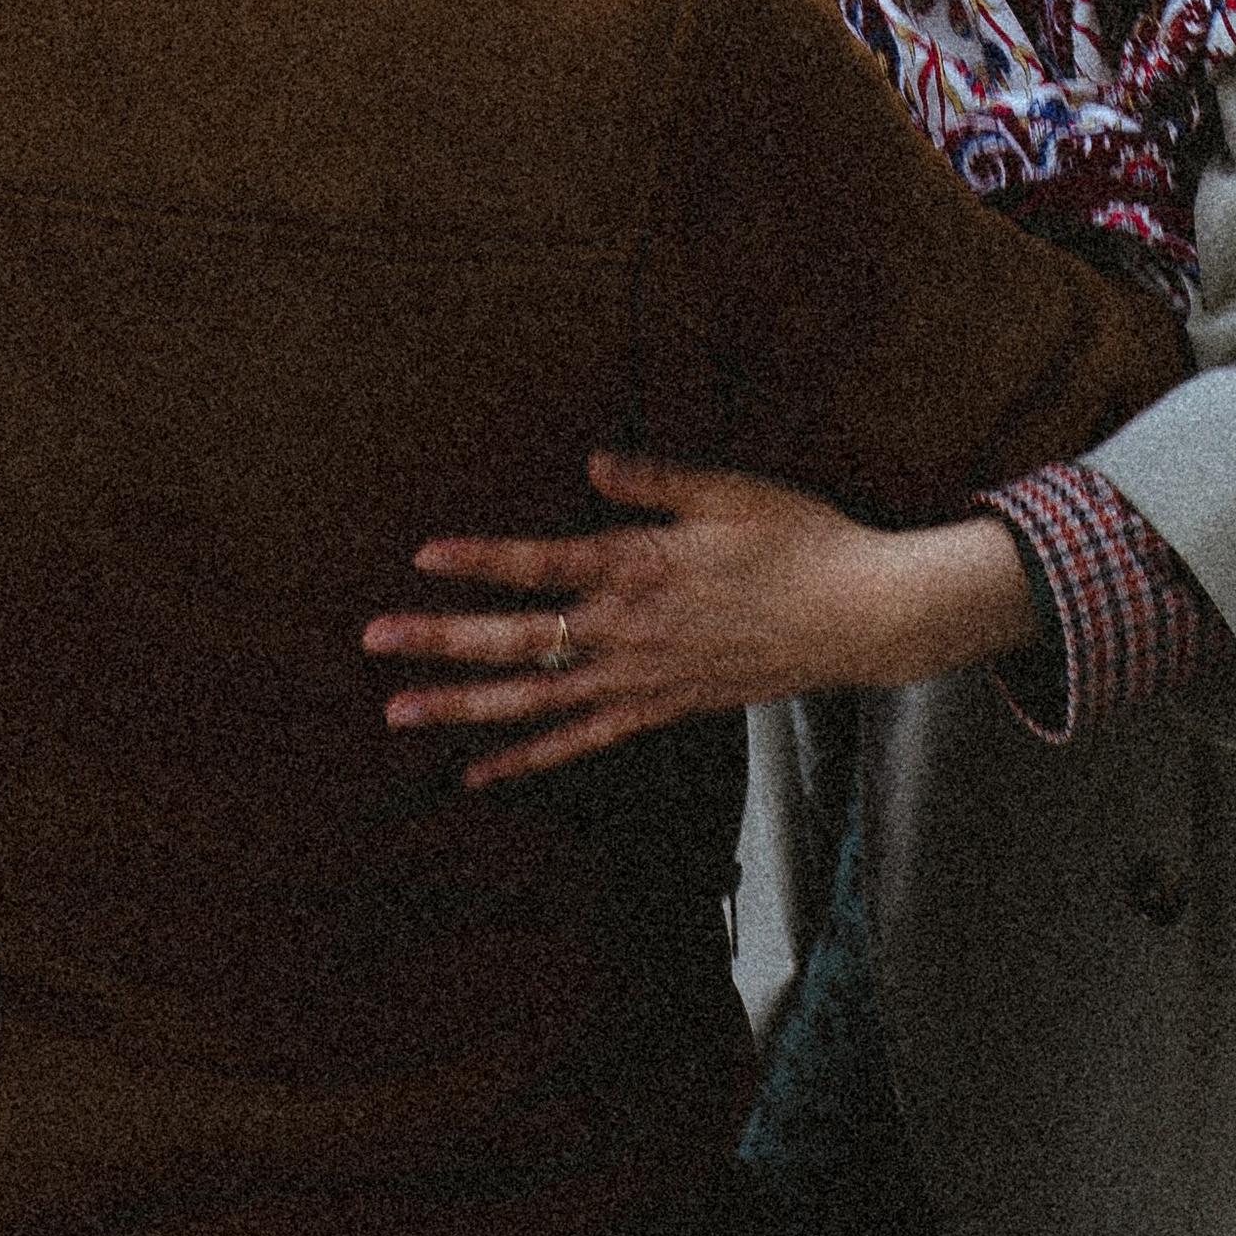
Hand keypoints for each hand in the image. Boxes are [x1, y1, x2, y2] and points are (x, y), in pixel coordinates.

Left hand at [362, 449, 1036, 783]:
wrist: (862, 616)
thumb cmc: (802, 539)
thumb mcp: (731, 491)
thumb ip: (655, 482)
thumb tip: (591, 462)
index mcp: (643, 566)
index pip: (543, 564)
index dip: (481, 561)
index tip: (423, 557)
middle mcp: (630, 630)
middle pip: (519, 640)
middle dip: (440, 639)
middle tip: (372, 638)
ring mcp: (643, 679)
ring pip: (536, 702)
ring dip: (462, 705)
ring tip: (398, 710)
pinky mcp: (662, 710)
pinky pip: (581, 742)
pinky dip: (528, 760)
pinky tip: (479, 773)